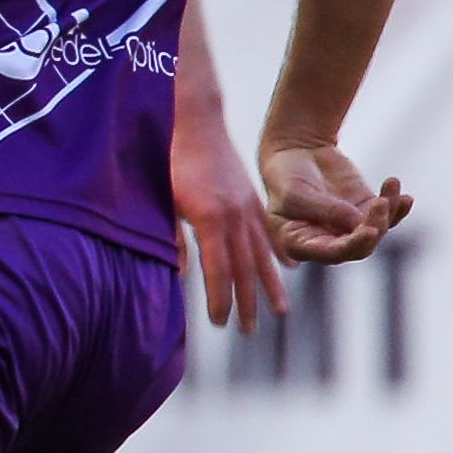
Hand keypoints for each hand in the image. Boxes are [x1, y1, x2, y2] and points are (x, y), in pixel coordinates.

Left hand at [171, 98, 286, 331]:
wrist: (194, 121)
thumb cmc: (170, 160)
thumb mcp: (163, 201)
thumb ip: (170, 238)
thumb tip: (178, 274)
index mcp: (210, 220)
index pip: (217, 269)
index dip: (219, 298)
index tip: (220, 323)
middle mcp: (235, 216)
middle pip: (243, 267)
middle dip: (246, 301)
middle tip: (250, 331)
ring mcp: (247, 206)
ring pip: (262, 253)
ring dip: (269, 284)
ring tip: (279, 310)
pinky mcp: (250, 197)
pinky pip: (268, 232)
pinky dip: (277, 252)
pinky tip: (289, 269)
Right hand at [260, 140, 411, 264]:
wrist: (296, 151)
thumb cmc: (286, 175)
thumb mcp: (296, 192)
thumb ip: (325, 210)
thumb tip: (359, 223)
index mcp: (300, 244)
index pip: (331, 253)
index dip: (351, 245)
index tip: (369, 231)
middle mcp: (326, 242)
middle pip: (360, 246)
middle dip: (374, 226)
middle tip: (381, 202)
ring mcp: (348, 227)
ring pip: (377, 231)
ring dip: (389, 211)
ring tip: (390, 184)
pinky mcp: (364, 211)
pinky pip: (388, 216)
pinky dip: (399, 207)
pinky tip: (405, 198)